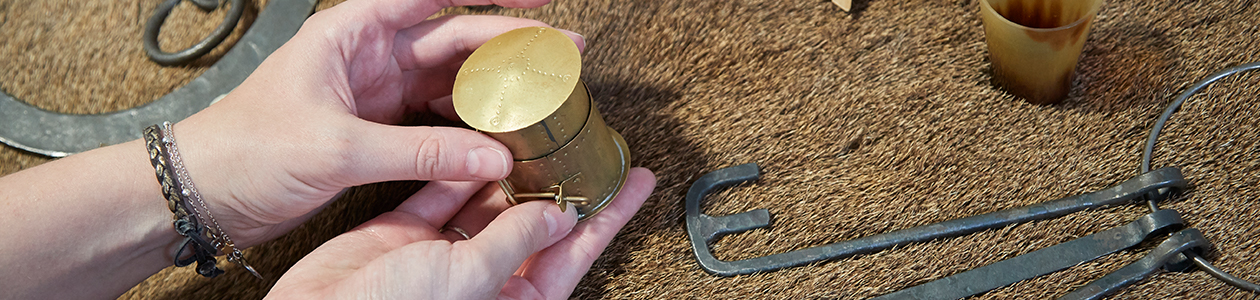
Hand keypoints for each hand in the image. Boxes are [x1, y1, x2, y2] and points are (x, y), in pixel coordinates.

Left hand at [169, 0, 585, 246]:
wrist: (202, 195)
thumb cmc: (244, 150)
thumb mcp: (336, 148)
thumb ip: (420, 151)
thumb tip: (490, 156)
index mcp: (352, 33)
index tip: (539, 0)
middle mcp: (369, 56)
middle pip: (455, 42)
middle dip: (511, 47)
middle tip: (564, 56)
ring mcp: (376, 95)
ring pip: (451, 85)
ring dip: (494, 92)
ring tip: (542, 99)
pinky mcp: (376, 133)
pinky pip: (437, 123)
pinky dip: (469, 130)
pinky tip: (499, 136)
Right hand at [268, 168, 655, 298]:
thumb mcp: (468, 279)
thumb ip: (515, 241)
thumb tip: (558, 213)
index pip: (574, 253)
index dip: (607, 217)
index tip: (635, 183)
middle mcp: (483, 278)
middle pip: (537, 223)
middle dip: (561, 184)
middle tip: (586, 146)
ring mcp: (443, 256)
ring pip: (488, 204)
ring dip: (510, 170)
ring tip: (537, 133)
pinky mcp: (404, 234)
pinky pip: (441, 193)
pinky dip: (457, 168)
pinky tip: (478, 142)